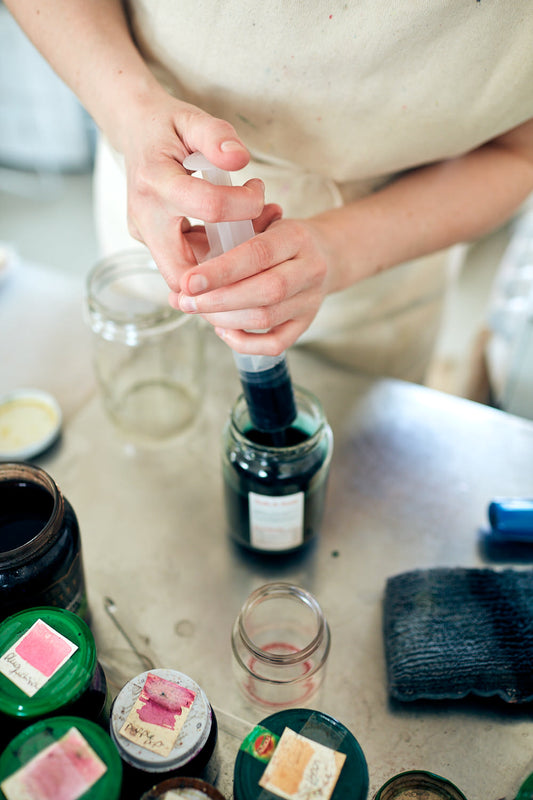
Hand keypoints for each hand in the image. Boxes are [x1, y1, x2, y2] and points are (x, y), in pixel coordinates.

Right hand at [120, 94, 265, 289]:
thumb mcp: (192, 118)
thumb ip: (217, 135)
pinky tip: (234, 230)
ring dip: (223, 263)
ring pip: (186, 275)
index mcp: (155, 180)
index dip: (245, 205)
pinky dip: (213, 254)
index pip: (209, 207)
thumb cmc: (166, 125)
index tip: (258, 193)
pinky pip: (186, 261)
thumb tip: (240, 159)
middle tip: (255, 240)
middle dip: (225, 269)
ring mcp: (144, 233)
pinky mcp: (151, 241)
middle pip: (184, 271)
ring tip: (251, 227)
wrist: (134, 130)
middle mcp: (144, 215)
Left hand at [173, 213, 334, 354]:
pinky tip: (224, 330)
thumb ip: (226, 239)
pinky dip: (244, 343)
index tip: (188, 282)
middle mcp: (310, 269)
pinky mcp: (306, 323)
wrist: (324, 252)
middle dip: (218, 300)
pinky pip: (276, 344)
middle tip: (185, 302)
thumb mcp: (259, 222)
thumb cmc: (278, 237)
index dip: (221, 270)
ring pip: (266, 318)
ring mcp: (310, 300)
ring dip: (225, 320)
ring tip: (199, 312)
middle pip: (265, 291)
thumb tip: (182, 274)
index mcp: (296, 236)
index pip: (258, 254)